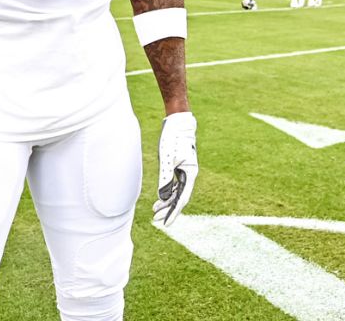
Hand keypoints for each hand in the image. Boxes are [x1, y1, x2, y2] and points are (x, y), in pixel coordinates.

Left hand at [152, 111, 197, 225]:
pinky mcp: (178, 165)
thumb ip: (165, 178)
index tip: (166, 223)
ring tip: (155, 211)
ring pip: (176, 191)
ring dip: (167, 202)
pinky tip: (160, 198)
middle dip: (169, 209)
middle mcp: (189, 174)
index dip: (174, 212)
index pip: (182, 198)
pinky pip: (174, 184)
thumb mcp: (167, 158)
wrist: (177, 121)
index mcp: (190, 173)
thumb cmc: (173, 138)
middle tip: (156, 219)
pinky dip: (167, 192)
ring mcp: (184, 170)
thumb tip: (163, 198)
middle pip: (180, 197)